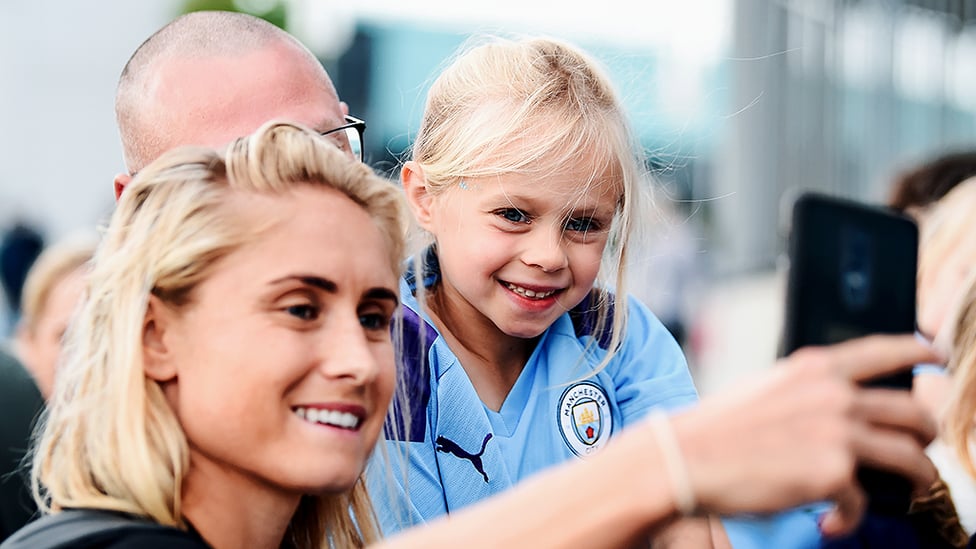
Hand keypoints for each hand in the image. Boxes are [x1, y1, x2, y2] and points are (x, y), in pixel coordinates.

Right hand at [670, 334, 937, 535]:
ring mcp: (838, 432)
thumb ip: (807, 390)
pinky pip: (864, 501)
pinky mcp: (834, 473)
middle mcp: (834, 394)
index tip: (936, 356)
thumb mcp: (768, 388)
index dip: (920, 351)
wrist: (686, 458)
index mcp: (816, 368)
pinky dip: (849, 517)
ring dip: (918, 478)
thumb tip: (841, 407)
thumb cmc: (718, 429)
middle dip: (926, 434)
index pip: (886, 350)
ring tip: (908, 492)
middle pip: (913, 411)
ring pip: (911, 458)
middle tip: (920, 449)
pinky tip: (830, 521)